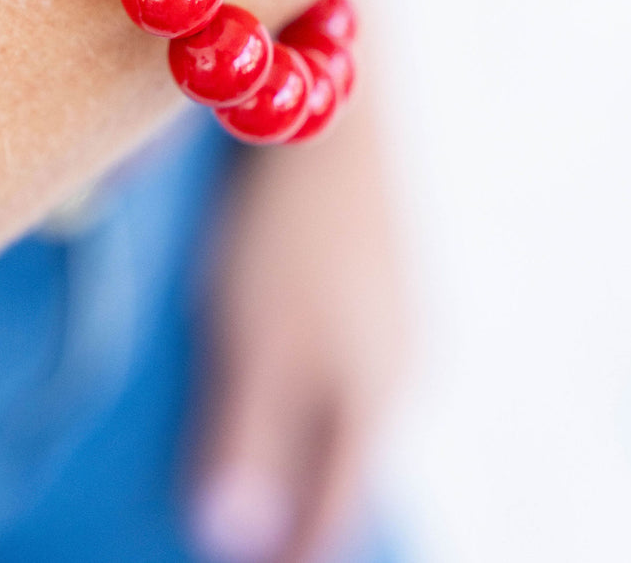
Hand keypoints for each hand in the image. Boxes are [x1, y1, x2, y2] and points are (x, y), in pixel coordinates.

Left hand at [189, 58, 406, 562]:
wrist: (339, 112)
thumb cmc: (285, 230)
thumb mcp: (253, 340)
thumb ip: (244, 440)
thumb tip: (227, 540)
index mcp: (373, 402)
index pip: (333, 515)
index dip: (288, 555)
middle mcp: (403, 369)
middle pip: (345, 468)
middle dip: (296, 507)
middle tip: (241, 531)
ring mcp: (401, 317)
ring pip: (350, 413)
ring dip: (306, 449)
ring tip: (258, 466)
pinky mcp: (384, 275)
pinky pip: (350, 362)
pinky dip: (314, 391)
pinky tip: (287, 374)